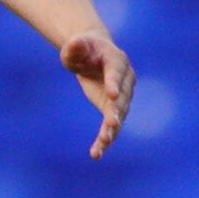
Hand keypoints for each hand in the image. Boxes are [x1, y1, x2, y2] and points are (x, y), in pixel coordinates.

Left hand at [61, 33, 134, 158]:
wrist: (93, 54)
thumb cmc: (82, 49)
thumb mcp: (75, 46)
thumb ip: (75, 47)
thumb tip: (73, 43)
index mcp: (116, 60)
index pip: (116, 72)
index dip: (114, 83)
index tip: (112, 95)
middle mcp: (125, 79)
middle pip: (122, 98)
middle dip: (116, 112)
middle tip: (111, 125)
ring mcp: (122, 95)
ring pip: (119, 116)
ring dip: (111, 131)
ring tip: (102, 144)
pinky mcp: (114, 108)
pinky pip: (112, 126)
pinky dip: (105, 139)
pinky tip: (96, 154)